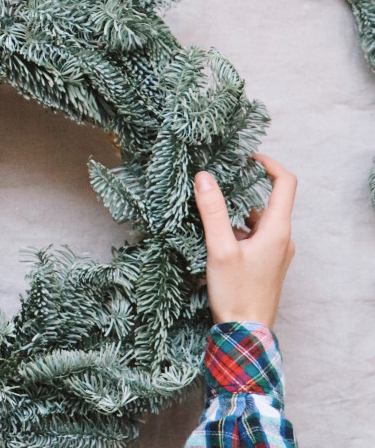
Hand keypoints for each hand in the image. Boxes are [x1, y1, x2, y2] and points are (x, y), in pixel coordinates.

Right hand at [194, 154, 296, 327]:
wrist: (245, 333)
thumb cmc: (235, 293)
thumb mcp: (219, 248)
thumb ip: (212, 211)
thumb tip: (204, 177)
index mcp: (277, 230)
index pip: (285, 183)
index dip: (269, 164)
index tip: (248, 157)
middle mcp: (282, 239)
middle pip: (269, 201)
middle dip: (243, 190)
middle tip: (218, 184)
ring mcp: (277, 253)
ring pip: (259, 222)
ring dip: (237, 214)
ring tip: (210, 215)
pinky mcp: (267, 265)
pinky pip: (255, 238)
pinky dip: (238, 232)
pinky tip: (216, 241)